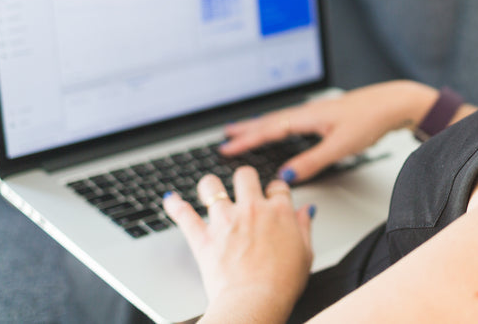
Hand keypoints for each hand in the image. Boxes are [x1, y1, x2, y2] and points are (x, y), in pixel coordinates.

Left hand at [163, 167, 313, 322]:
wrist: (254, 302)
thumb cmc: (282, 284)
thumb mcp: (306, 254)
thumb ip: (304, 227)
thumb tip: (306, 211)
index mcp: (279, 212)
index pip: (277, 186)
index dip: (275, 190)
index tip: (273, 196)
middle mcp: (252, 209)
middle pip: (245, 175)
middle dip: (244, 179)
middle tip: (243, 187)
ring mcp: (225, 221)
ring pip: (211, 186)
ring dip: (210, 186)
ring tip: (210, 189)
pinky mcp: (204, 238)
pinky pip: (184, 215)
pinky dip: (175, 206)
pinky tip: (171, 199)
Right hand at [219, 80, 438, 182]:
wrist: (393, 103)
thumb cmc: (370, 120)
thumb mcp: (340, 146)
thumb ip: (312, 162)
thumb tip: (286, 177)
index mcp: (307, 117)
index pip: (269, 130)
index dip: (247, 140)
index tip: (227, 148)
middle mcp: (309, 111)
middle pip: (270, 121)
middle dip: (247, 130)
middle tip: (226, 136)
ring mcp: (317, 112)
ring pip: (281, 119)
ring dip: (260, 126)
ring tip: (244, 130)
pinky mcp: (326, 115)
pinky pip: (292, 120)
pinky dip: (278, 125)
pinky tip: (280, 129)